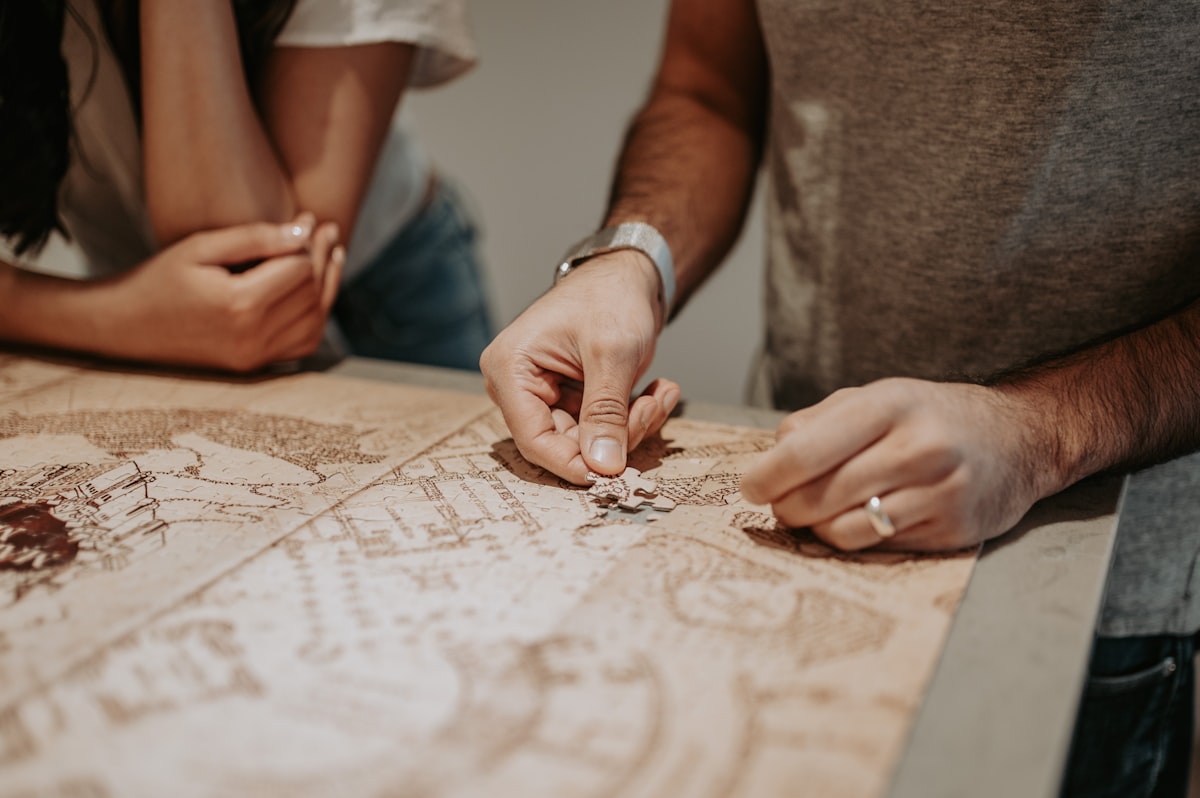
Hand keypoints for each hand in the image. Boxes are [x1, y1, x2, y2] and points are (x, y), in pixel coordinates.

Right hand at [92, 213, 342, 370]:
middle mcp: (253, 336)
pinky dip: (315, 317)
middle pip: (310, 293)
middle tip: (329, 232)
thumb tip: (306, 231)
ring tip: (332, 257)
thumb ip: (255, 238)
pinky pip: (302, 343)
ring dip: (327, 288)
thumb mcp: (200, 246)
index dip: (310, 242)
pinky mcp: (254, 366)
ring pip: (314, 320)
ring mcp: (255, 356)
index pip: (299, 269)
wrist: (126, 326)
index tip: (314, 219)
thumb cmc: (160, 278)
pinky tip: (316, 292)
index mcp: (240, 304)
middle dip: (324, 259)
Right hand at [480, 251, 680, 483]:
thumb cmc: (610, 296)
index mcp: (510, 370)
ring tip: (662, 393)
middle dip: (617, 433)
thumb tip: (602, 465)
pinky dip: (634, 416)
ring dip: (633, 424)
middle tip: (654, 408)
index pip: (533, 439)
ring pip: (589, 439)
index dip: (572, 462)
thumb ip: (605, 412)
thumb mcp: (611, 354)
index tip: (613, 472)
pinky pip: (602, 426)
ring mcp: (546, 394)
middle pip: (565, 442)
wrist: (629, 272)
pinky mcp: (573, 398)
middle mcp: (520, 386)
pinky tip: (658, 390)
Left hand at [739, 378, 1048, 550]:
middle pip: (819, 497)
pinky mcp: (952, 531)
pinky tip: (858, 521)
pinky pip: (877, 547)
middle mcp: (918, 448)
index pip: (806, 451)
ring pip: (843, 531)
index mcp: (889, 405)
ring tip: (817, 513)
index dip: (767, 476)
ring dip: (816, 528)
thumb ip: (817, 423)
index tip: (750, 487)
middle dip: (787, 507)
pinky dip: (854, 539)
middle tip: (781, 505)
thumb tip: (770, 459)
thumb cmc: (930, 417)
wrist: (1019, 439)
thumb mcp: (875, 398)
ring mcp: (939, 492)